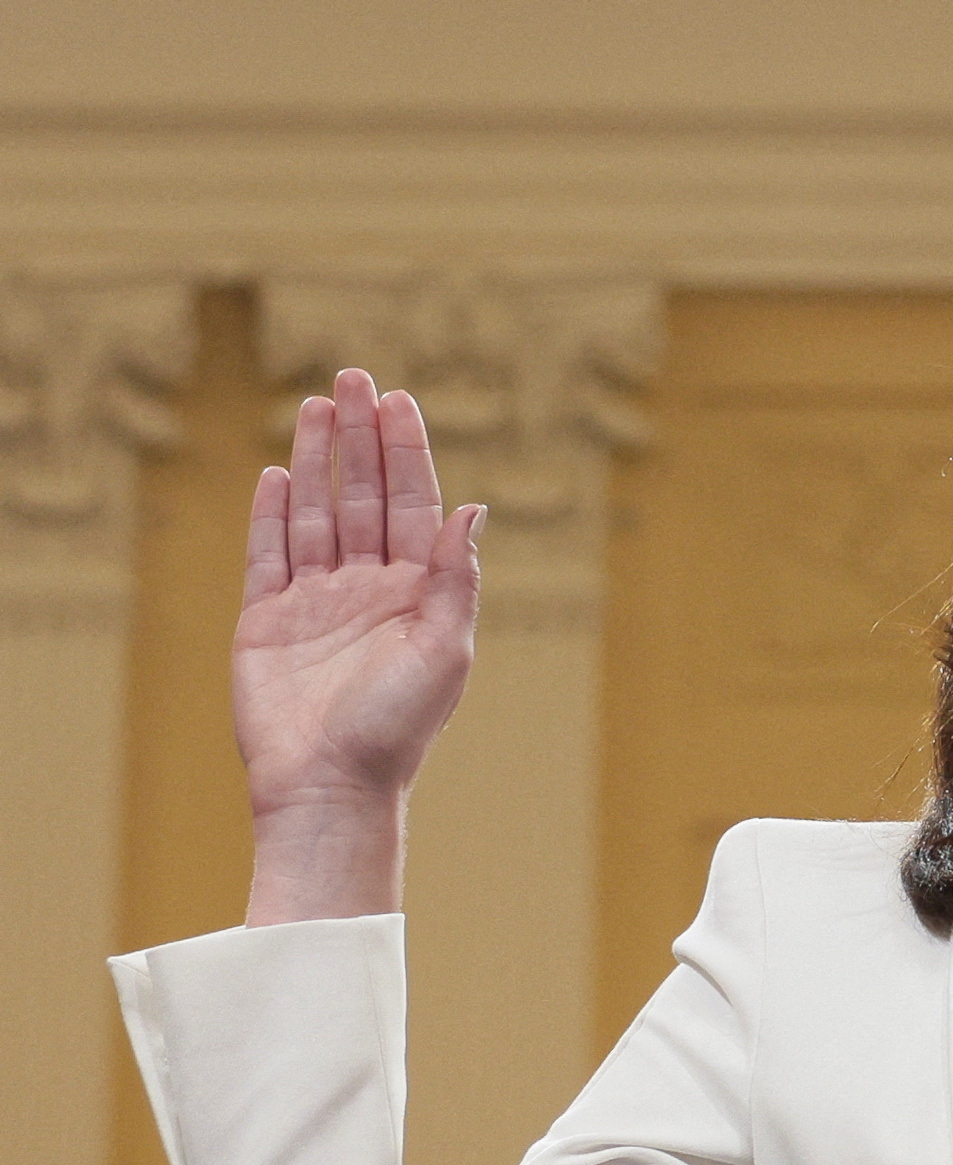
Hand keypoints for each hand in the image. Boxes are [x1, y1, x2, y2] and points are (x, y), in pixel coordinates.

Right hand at [235, 369, 482, 921]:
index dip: (406, 452)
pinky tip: (275, 473)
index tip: (401, 400)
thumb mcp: (444, 649)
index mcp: (416, 593)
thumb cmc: (397, 727)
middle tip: (354, 377)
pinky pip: (267, 555)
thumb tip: (471, 507)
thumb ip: (454, 578)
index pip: (411, 505)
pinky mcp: (266, 621)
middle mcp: (367, 589)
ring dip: (315, 459)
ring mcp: (315, 602)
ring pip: (315, 513)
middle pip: (361, 495)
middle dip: (360, 437)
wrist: (330, 785)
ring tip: (316, 404)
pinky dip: (270, 514)